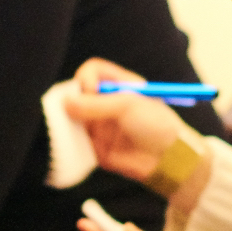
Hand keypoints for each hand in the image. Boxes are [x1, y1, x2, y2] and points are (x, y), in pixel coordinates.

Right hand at [61, 58, 189, 181]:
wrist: (167, 158)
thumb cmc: (155, 124)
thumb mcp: (127, 106)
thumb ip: (96, 104)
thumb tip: (65, 103)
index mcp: (118, 85)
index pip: (92, 71)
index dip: (86, 77)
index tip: (90, 90)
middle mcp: (106, 102)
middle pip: (78, 92)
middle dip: (71, 99)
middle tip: (70, 111)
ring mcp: (100, 124)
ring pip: (72, 116)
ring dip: (67, 120)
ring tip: (69, 128)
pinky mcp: (95, 145)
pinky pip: (75, 140)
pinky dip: (70, 140)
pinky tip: (72, 143)